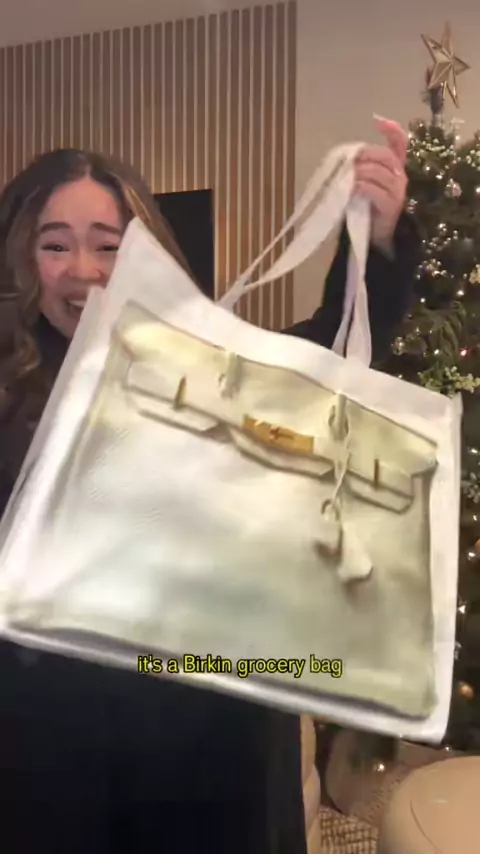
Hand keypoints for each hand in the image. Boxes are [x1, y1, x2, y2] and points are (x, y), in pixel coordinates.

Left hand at [354, 118, 407, 253]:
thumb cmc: (368, 207)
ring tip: (347, 176)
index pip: (401, 143)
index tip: (377, 121)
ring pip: (379, 172)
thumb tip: (346, 156)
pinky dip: (360, 186)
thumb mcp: (365, 184)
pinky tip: (351, 189)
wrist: (376, 237)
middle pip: (386, 156)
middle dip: (366, 154)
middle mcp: (401, 177)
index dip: (392, 130)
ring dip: (360, 171)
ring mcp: (398, 192)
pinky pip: (374, 190)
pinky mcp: (391, 206)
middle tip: (350, 160)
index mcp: (396, 168)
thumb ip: (361, 169)